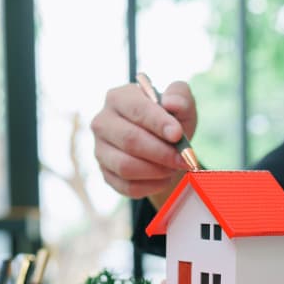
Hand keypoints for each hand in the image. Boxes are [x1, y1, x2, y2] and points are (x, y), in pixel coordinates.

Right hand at [91, 80, 198, 201]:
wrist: (162, 146)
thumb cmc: (170, 121)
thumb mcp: (181, 104)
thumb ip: (180, 97)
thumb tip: (171, 103)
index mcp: (118, 98)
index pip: (136, 109)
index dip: (158, 123)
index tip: (177, 135)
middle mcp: (103, 123)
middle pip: (130, 140)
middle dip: (161, 152)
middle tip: (183, 159)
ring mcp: (100, 150)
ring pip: (126, 166)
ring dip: (156, 170)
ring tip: (174, 168)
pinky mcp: (105, 174)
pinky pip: (127, 186)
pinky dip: (151, 186)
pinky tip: (165, 179)